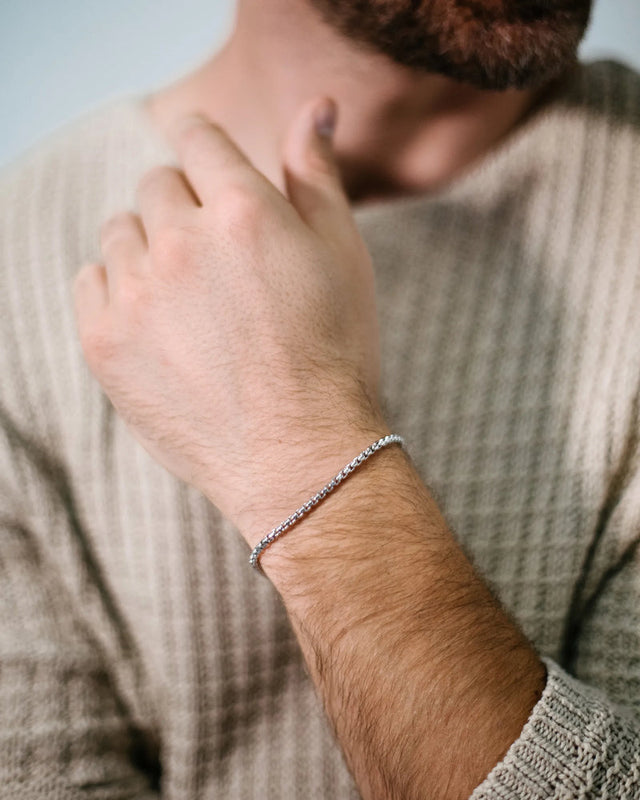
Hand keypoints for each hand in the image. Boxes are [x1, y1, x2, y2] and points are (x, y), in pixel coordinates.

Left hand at [73, 98, 387, 537]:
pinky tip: (159, 324)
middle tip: (220, 262)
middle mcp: (182, 243)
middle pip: (157, 184)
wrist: (298, 456)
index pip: (197, 136)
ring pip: (121, 231)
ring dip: (151, 248)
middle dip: (187, 208)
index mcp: (243, 211)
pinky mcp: (104, 343)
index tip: (212, 175)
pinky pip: (90, 281)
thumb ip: (316, 173)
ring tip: (191, 299)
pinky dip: (118, 290)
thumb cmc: (334, 354)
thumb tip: (317, 106)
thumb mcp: (344, 255)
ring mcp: (136, 294)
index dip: (207, 150)